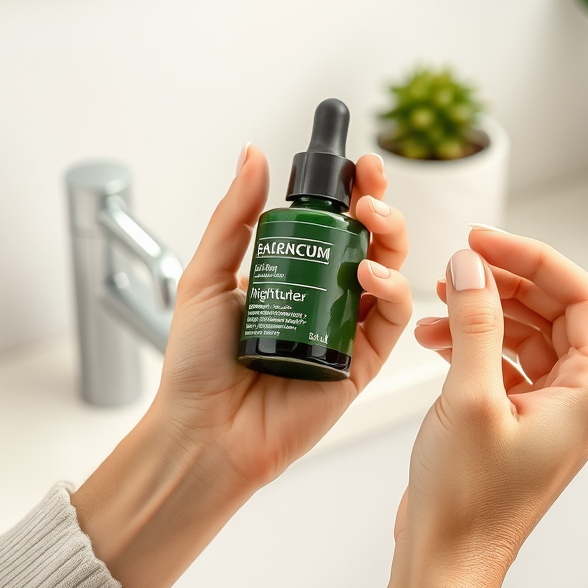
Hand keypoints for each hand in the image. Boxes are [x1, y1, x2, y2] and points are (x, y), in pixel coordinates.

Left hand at [72, 144, 410, 587]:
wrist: (203, 431)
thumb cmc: (196, 364)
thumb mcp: (206, 276)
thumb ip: (234, 217)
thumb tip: (253, 156)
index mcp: (292, 274)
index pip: (332, 222)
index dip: (351, 190)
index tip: (356, 164)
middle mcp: (324, 298)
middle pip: (370, 240)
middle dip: (379, 204)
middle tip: (370, 184)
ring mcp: (346, 330)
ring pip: (390, 272)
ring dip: (391, 236)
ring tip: (371, 216)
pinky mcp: (361, 363)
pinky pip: (390, 320)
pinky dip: (390, 290)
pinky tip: (369, 272)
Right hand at [363, 231, 587, 587]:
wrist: (447, 559)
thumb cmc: (467, 500)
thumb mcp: (470, 398)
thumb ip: (475, 323)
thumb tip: (471, 265)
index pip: (584, 297)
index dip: (535, 258)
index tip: (486, 240)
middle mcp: (579, 397)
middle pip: (557, 309)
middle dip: (508, 280)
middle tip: (461, 260)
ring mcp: (550, 408)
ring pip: (528, 331)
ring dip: (484, 309)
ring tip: (439, 298)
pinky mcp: (519, 417)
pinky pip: (505, 358)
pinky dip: (472, 340)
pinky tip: (434, 337)